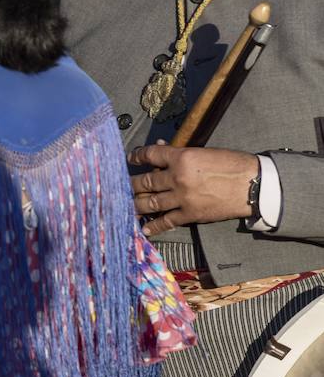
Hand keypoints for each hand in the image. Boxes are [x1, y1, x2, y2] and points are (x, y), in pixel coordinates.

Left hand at [129, 145, 258, 235]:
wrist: (253, 185)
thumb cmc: (231, 164)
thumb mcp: (203, 152)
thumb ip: (179, 152)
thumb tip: (159, 148)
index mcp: (180, 157)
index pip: (149, 155)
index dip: (136, 156)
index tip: (131, 158)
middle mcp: (177, 178)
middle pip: (144, 182)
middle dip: (131, 184)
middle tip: (122, 185)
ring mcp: (182, 198)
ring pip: (150, 203)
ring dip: (136, 204)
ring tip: (126, 205)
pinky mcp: (191, 214)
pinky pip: (167, 221)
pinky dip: (154, 226)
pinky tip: (144, 228)